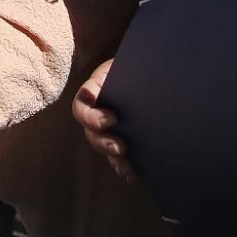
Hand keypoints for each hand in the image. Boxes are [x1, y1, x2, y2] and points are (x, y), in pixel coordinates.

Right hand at [72, 59, 133, 180]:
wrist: (153, 70)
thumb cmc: (140, 62)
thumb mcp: (130, 63)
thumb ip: (124, 71)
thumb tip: (103, 90)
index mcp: (95, 88)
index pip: (82, 105)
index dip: (91, 116)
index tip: (111, 119)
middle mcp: (97, 109)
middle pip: (90, 130)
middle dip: (103, 141)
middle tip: (121, 147)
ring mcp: (108, 125)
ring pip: (101, 145)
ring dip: (112, 157)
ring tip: (126, 165)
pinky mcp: (122, 137)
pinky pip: (117, 156)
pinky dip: (123, 166)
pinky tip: (133, 174)